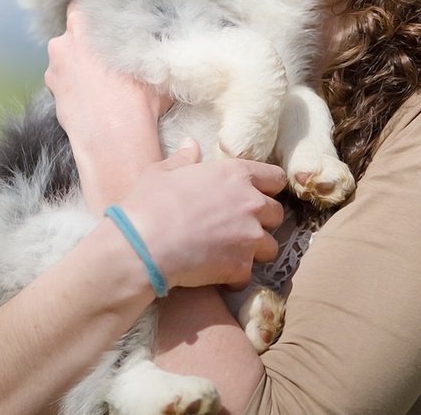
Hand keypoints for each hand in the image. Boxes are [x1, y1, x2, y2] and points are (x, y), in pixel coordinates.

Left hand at [45, 1, 171, 144]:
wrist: (114, 138)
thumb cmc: (136, 99)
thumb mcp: (152, 63)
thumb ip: (148, 44)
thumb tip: (158, 39)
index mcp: (84, 26)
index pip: (82, 1)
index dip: (93, 4)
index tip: (104, 10)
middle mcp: (63, 43)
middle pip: (74, 29)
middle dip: (88, 37)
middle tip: (109, 48)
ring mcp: (54, 69)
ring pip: (67, 55)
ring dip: (79, 61)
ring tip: (102, 77)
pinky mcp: (52, 92)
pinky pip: (63, 78)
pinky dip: (74, 82)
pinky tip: (92, 94)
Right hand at [116, 139, 286, 289]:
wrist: (144, 245)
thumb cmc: (150, 203)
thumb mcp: (163, 172)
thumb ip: (184, 158)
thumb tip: (190, 143)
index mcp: (236, 174)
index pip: (275, 177)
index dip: (268, 188)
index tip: (256, 196)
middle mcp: (250, 203)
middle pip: (276, 214)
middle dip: (262, 222)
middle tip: (238, 228)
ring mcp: (249, 236)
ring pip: (269, 247)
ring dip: (253, 251)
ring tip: (230, 254)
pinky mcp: (241, 266)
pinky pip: (248, 274)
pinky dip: (235, 277)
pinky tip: (217, 275)